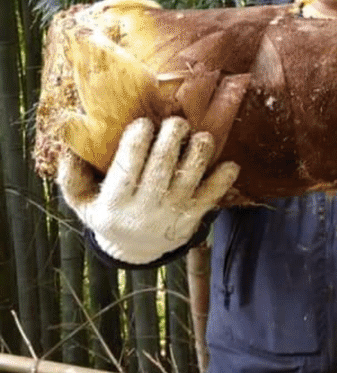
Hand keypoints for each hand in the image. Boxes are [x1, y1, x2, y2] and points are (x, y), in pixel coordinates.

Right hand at [57, 118, 239, 264]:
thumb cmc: (108, 214)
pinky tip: (230, 164)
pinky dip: (221, 182)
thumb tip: (69, 143)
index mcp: (114, 202)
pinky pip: (210, 199)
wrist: (136, 251)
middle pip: (160, 170)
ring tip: (202, 136)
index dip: (135, 144)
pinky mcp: (192, 219)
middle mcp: (144, 209)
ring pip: (188, 182)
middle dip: (170, 142)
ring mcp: (170, 214)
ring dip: (198, 156)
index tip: (143, 123)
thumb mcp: (81, 202)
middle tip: (177, 121)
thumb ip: (72, 175)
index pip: (125, 169)